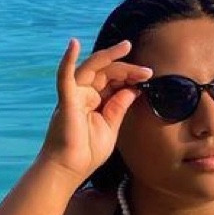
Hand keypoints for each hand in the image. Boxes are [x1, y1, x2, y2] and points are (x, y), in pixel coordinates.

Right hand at [39, 38, 151, 180]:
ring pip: (92, 68)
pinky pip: (65, 76)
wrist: (69, 170)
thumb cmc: (86, 152)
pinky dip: (68, 59)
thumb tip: (133, 89)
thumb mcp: (110, 127)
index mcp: (95, 100)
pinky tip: (73, 44)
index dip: (130, 76)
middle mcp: (84, 94)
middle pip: (106, 72)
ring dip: (110, 57)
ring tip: (126, 47)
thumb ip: (119, 107)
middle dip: (127, 68)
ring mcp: (74, 95)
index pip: (113, 80)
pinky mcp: (66, 101)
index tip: (148, 76)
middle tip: (147, 71)